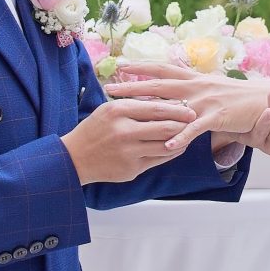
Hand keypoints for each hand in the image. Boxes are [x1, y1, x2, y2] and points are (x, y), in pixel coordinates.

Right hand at [62, 95, 198, 184]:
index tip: (189, 108)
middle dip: (183, 123)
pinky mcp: (132, 169)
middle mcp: (124, 131)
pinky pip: (159, 160)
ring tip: (188, 134)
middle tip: (194, 119)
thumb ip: (134, 105)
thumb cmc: (94, 130)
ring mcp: (129, 152)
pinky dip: (171, 153)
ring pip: (165, 145)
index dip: (176, 109)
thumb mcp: (109, 109)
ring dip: (181, 139)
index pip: (156, 108)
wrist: (74, 158)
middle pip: (164, 127)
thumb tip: (165, 101)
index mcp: (118, 111)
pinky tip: (176, 147)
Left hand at [115, 74, 269, 154]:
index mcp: (199, 79)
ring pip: (170, 102)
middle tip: (110, 86)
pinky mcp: (217, 116)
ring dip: (145, 106)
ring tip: (124, 111)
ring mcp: (207, 100)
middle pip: (159, 82)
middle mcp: (199, 85)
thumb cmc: (249, 98)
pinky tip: (167, 146)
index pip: (166, 68)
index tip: (122, 64)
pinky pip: (195, 128)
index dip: (144, 66)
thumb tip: (188, 94)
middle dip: (133, 84)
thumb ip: (202, 93)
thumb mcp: (221, 91)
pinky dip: (181, 137)